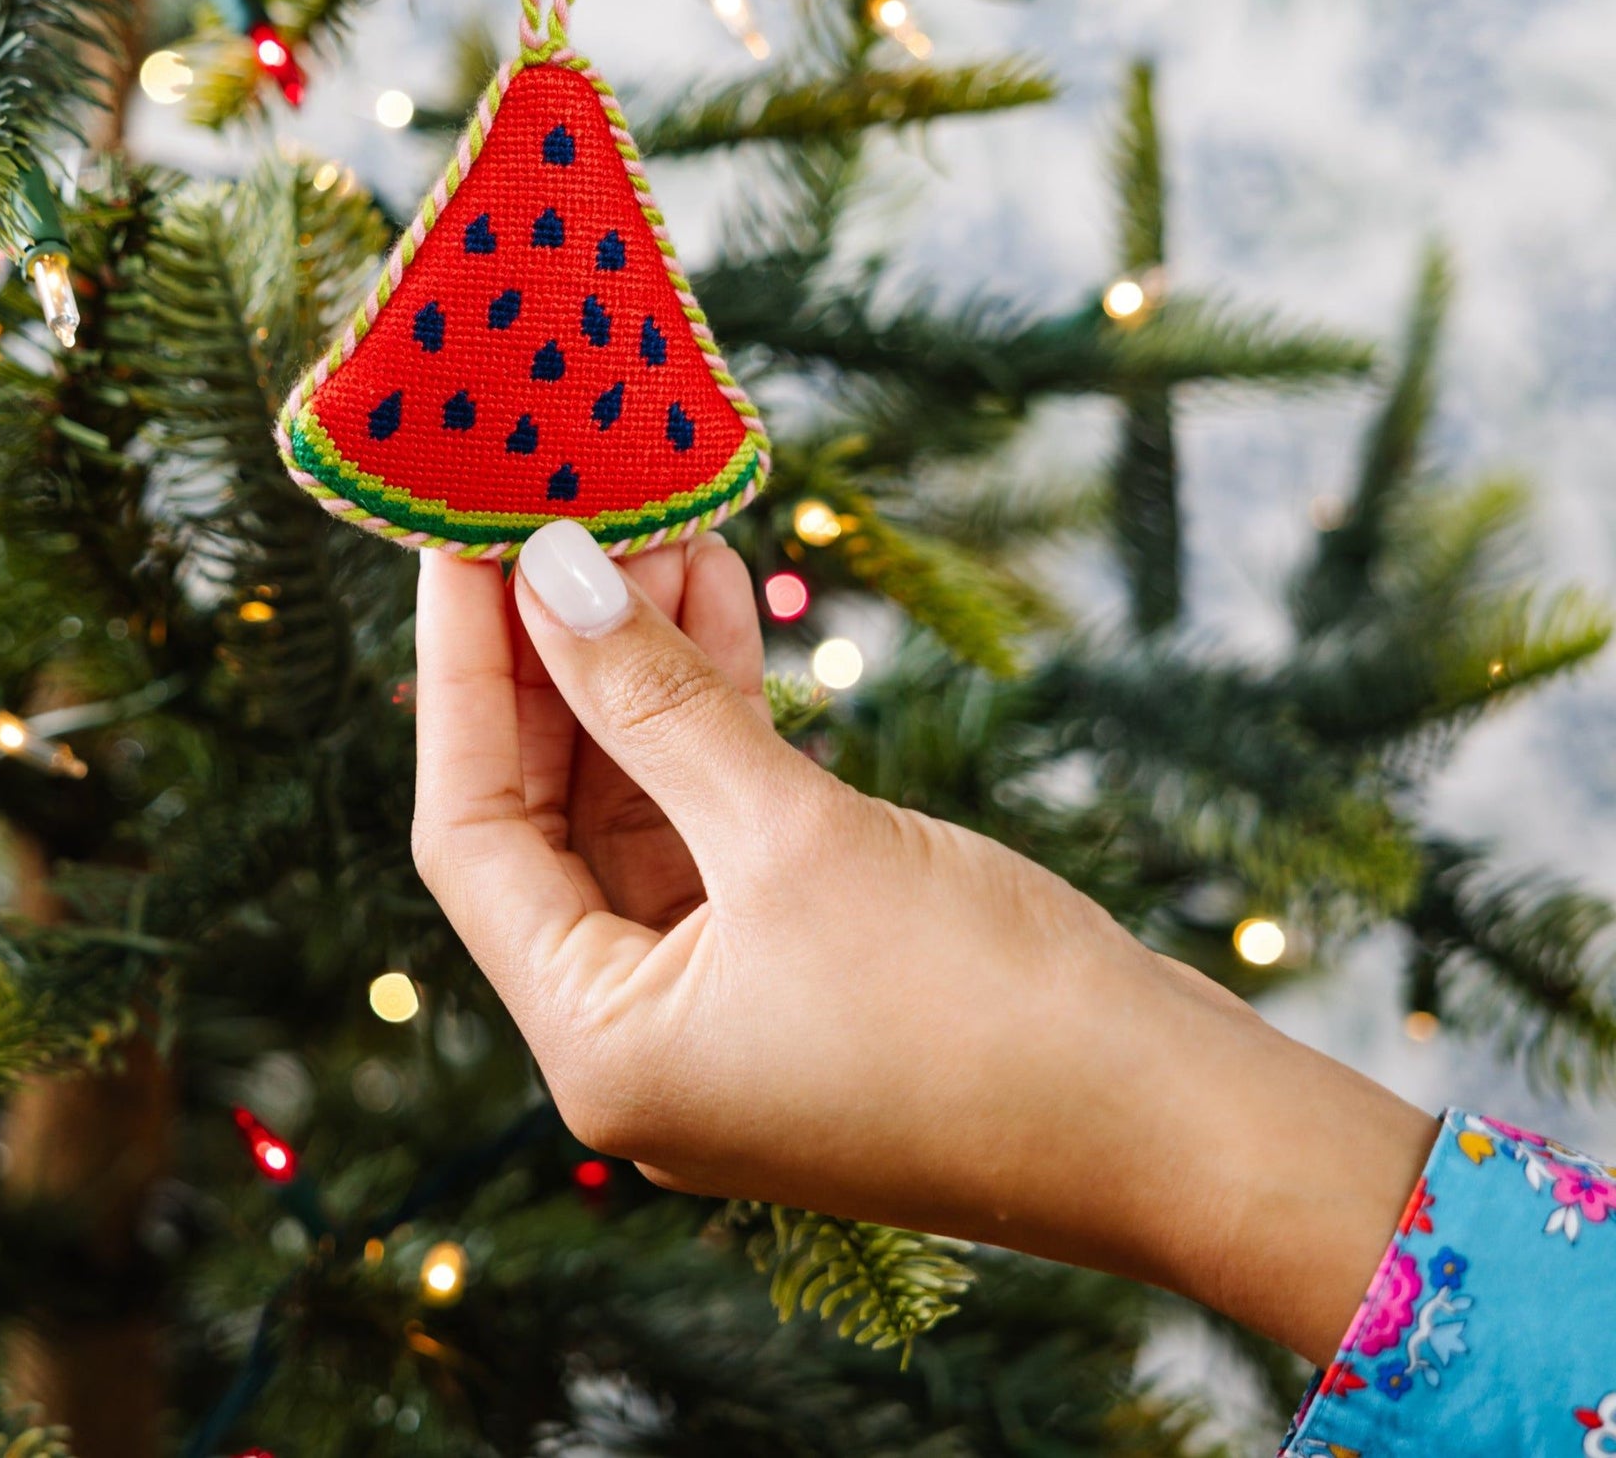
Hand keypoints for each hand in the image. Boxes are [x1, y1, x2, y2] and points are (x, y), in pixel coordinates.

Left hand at [412, 522, 1435, 1361]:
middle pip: (549, 813)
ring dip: (641, 667)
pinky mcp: (802, 966)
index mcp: (601, 1047)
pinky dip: (715, 717)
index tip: (456, 541)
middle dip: (555, 657)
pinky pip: (719, 822)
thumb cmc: (984, 1011)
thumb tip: (552, 571)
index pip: (472, 833)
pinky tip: (716, 596)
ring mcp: (723, 1005)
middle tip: (552, 510)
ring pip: (639, 805)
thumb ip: (655, 701)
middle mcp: (640, 1037)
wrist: (1182, 1127)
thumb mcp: (795, 834)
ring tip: (649, 521)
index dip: (459, 675)